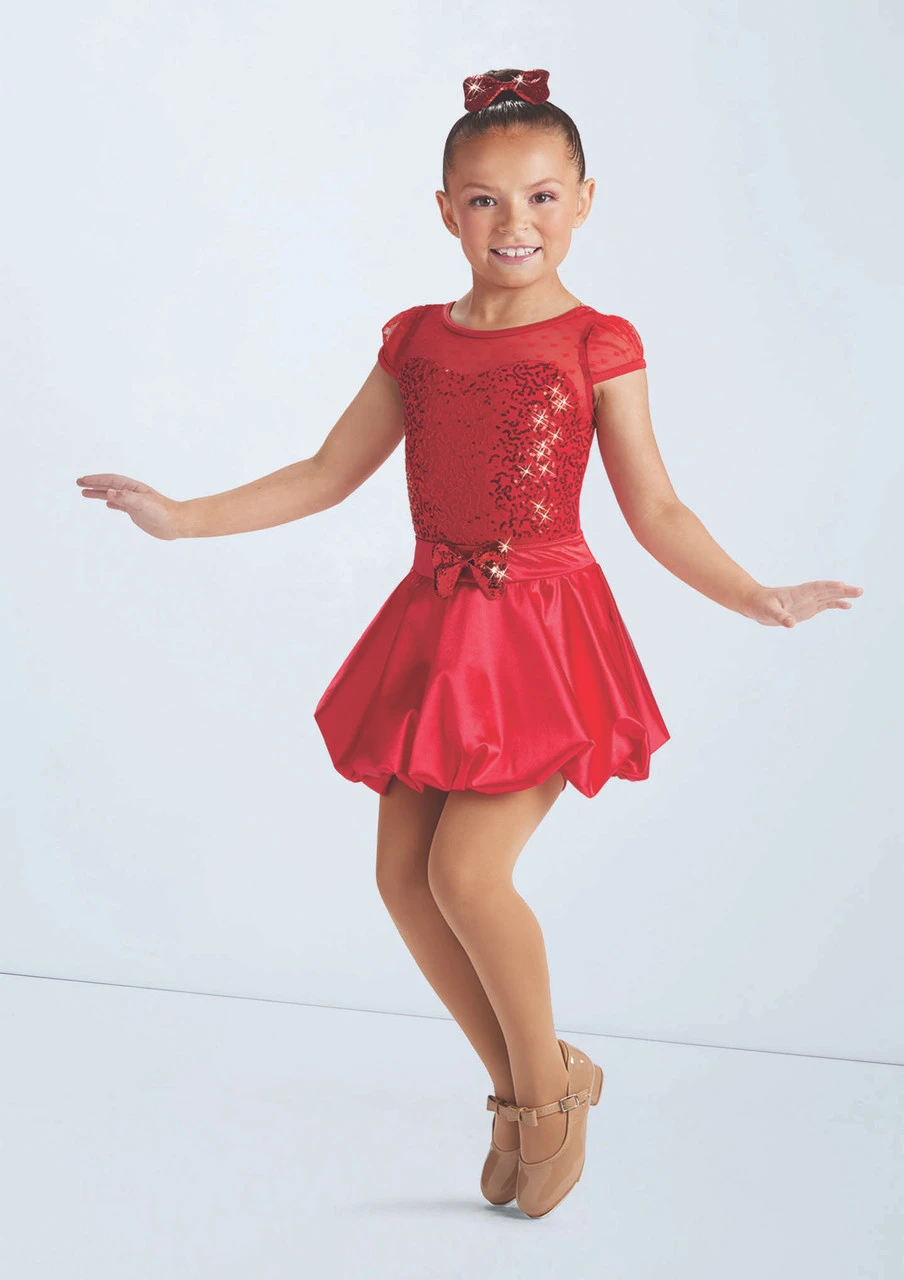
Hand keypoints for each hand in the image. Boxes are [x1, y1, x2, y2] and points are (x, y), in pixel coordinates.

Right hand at [76, 474, 183, 540]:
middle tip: (79, 483)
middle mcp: (132, 493)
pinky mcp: (137, 512)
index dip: (96, 480)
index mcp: (133, 488)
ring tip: (85, 493)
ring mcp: (134, 502)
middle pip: (109, 485)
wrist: (176, 523)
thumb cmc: (163, 512)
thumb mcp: (143, 504)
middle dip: (93, 484)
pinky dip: (111, 503)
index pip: (111, 480)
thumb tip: (109, 493)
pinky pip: (120, 505)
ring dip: (99, 493)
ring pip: (112, 495)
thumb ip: (126, 498)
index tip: (83, 480)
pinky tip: (107, 504)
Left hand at [741, 580, 863, 626]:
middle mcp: (805, 595)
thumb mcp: (768, 612)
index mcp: (797, 592)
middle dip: (842, 590)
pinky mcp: (808, 608)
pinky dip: (836, 604)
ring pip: (828, 596)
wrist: (755, 604)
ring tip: (859, 594)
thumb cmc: (760, 604)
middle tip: (859, 590)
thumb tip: (791, 623)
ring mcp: (808, 601)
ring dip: (843, 595)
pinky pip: (825, 604)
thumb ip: (780, 617)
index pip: (815, 587)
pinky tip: (847, 605)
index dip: (828, 586)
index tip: (841, 584)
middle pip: (827, 590)